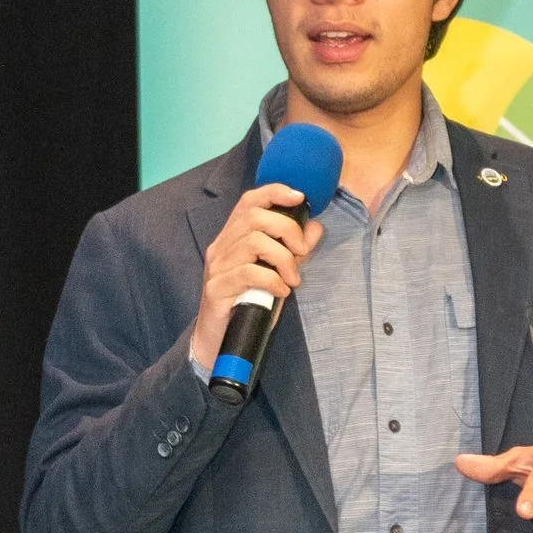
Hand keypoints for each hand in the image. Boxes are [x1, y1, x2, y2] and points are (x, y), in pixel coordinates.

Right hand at [191, 180, 323, 373]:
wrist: (218, 340)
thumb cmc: (248, 304)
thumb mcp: (277, 273)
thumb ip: (294, 251)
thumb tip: (315, 227)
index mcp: (232, 237)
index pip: (249, 201)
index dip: (274, 192)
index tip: (300, 198)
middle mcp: (221, 247)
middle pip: (255, 217)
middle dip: (288, 230)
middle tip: (302, 253)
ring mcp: (216, 267)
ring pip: (254, 242)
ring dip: (283, 259)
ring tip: (292, 279)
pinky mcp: (216, 288)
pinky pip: (249, 273)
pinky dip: (273, 280)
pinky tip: (281, 292)